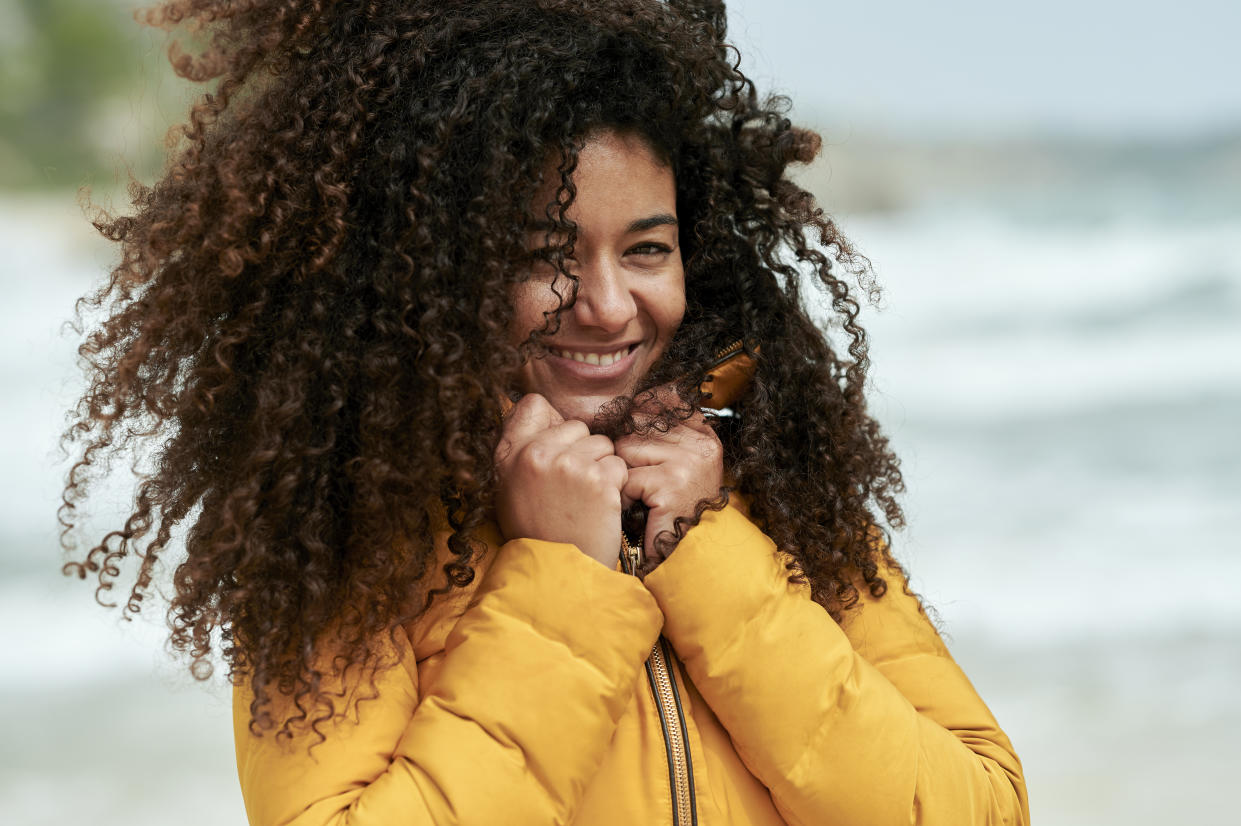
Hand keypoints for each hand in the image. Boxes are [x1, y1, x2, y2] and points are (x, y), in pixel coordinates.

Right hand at [494, 394, 628, 566]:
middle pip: (577, 426)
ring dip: (601, 467)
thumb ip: (520, 450)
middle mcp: (538, 453)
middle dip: (582, 450)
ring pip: (602, 444)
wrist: (557, 572)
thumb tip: (543, 411)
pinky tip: (599, 506)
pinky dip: (615, 485)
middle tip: (573, 486)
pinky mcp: (599, 480)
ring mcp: (570, 465)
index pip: (534, 404)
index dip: (552, 422)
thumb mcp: (509, 487)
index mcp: (511, 453)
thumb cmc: (536, 530)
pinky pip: (617, 465)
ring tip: (585, 498)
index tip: (557, 446)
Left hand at [614, 388, 723, 563]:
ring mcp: (687, 461)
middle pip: (636, 427)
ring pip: (625, 451)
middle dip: (628, 456)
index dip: (640, 415)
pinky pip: (626, 478)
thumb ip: (664, 430)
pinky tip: (644, 509)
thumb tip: (634, 399)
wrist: (695, 553)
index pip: (662, 398)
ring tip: (645, 496)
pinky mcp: (670, 483)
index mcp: (703, 434)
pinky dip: (626, 496)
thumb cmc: (681, 507)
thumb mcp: (681, 461)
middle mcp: (700, 443)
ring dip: (625, 476)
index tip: (640, 433)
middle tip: (646, 483)